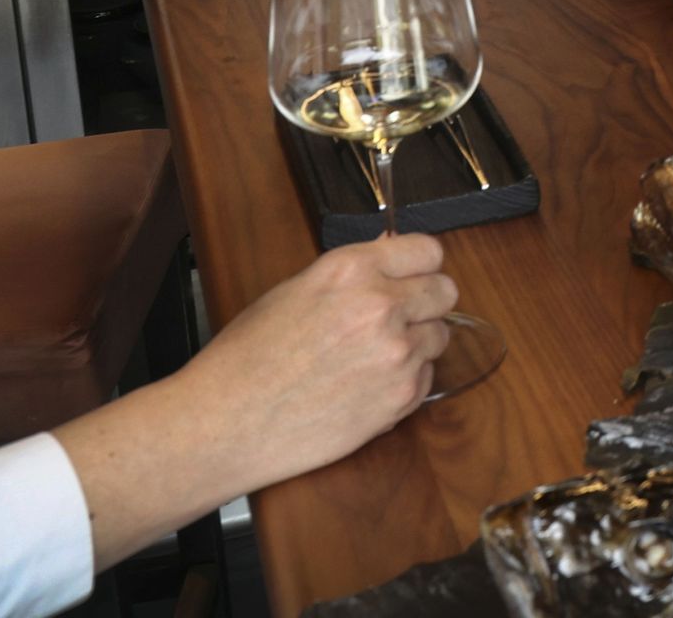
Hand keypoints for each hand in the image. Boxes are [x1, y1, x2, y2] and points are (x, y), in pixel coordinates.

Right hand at [174, 234, 457, 489]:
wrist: (226, 422)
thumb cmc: (248, 357)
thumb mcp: (295, 291)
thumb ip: (352, 274)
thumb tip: (388, 255)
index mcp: (352, 270)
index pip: (427, 250)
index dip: (420, 265)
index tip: (413, 275)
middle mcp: (381, 306)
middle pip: (446, 291)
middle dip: (426, 302)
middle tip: (400, 317)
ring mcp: (396, 354)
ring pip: (439, 336)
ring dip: (416, 344)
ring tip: (371, 359)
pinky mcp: (400, 398)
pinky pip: (426, 379)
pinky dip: (405, 383)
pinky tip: (365, 388)